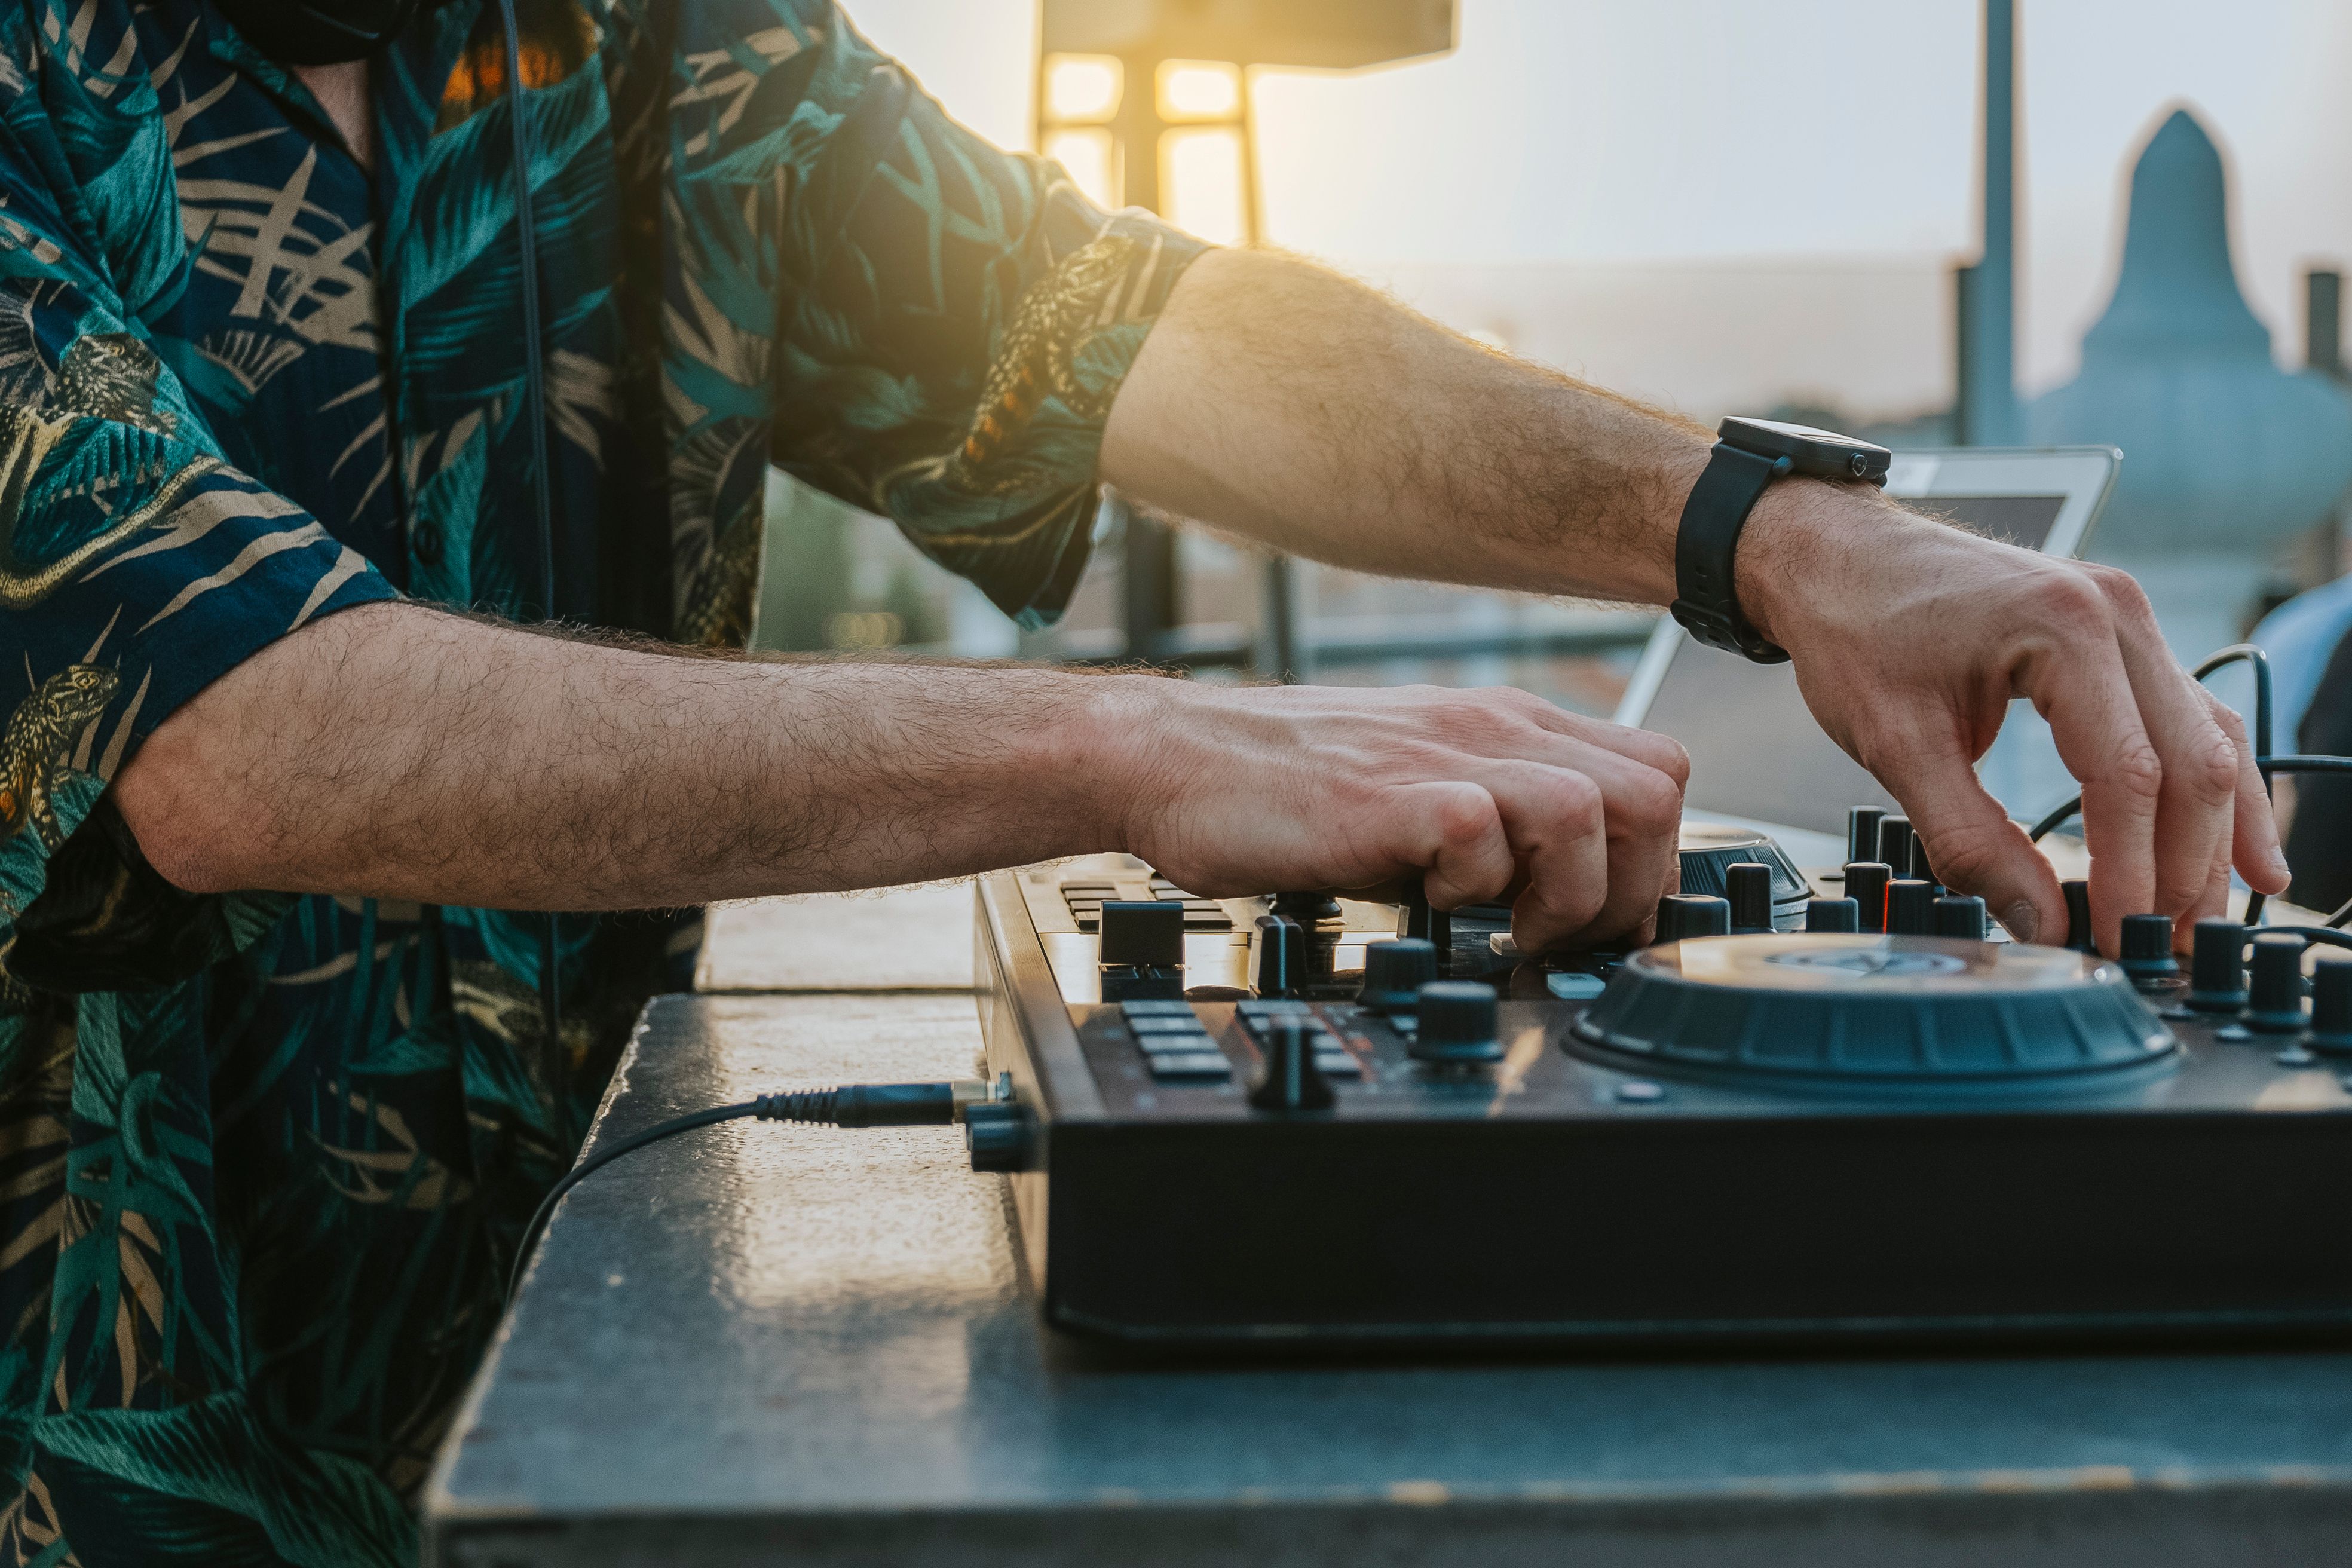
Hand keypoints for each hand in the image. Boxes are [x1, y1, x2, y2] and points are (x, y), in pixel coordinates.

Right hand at [1103, 679, 1689, 951]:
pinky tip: (1432, 906)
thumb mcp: (1417, 777)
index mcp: (1504, 724)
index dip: (1654, 856)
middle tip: (1564, 935)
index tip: (1605, 916)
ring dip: (1568, 894)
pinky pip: (1486, 836)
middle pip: (1656, 789)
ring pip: (1594, 810)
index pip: (1657, 769)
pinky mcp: (1390, 796)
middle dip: (1633, 886)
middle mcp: (1489, 729)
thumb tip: (1563, 885)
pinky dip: (1476, 889)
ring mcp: (1442, 756)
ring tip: (1506, 929)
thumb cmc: (1283, 785)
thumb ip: (1493, 811)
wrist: (1171, 760)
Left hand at [1740, 483, 2286, 952]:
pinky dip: (2213, 789)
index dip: (2131, 871)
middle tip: (2165, 949)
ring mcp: (2129, 621)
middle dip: (2185, 868)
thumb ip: (1969, 841)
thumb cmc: (1857, 629)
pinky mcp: (2122, 639)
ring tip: (2201, 923)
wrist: (1838, 557)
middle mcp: (2117, 614)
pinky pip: (2191, 721)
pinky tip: (2239, 853)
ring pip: (2208, 745)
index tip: (2117, 937)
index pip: (2128, 775)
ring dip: (2213, 840)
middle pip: (2192, 765)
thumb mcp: (1895, 744)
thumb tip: (2037, 923)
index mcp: (2064, 627)